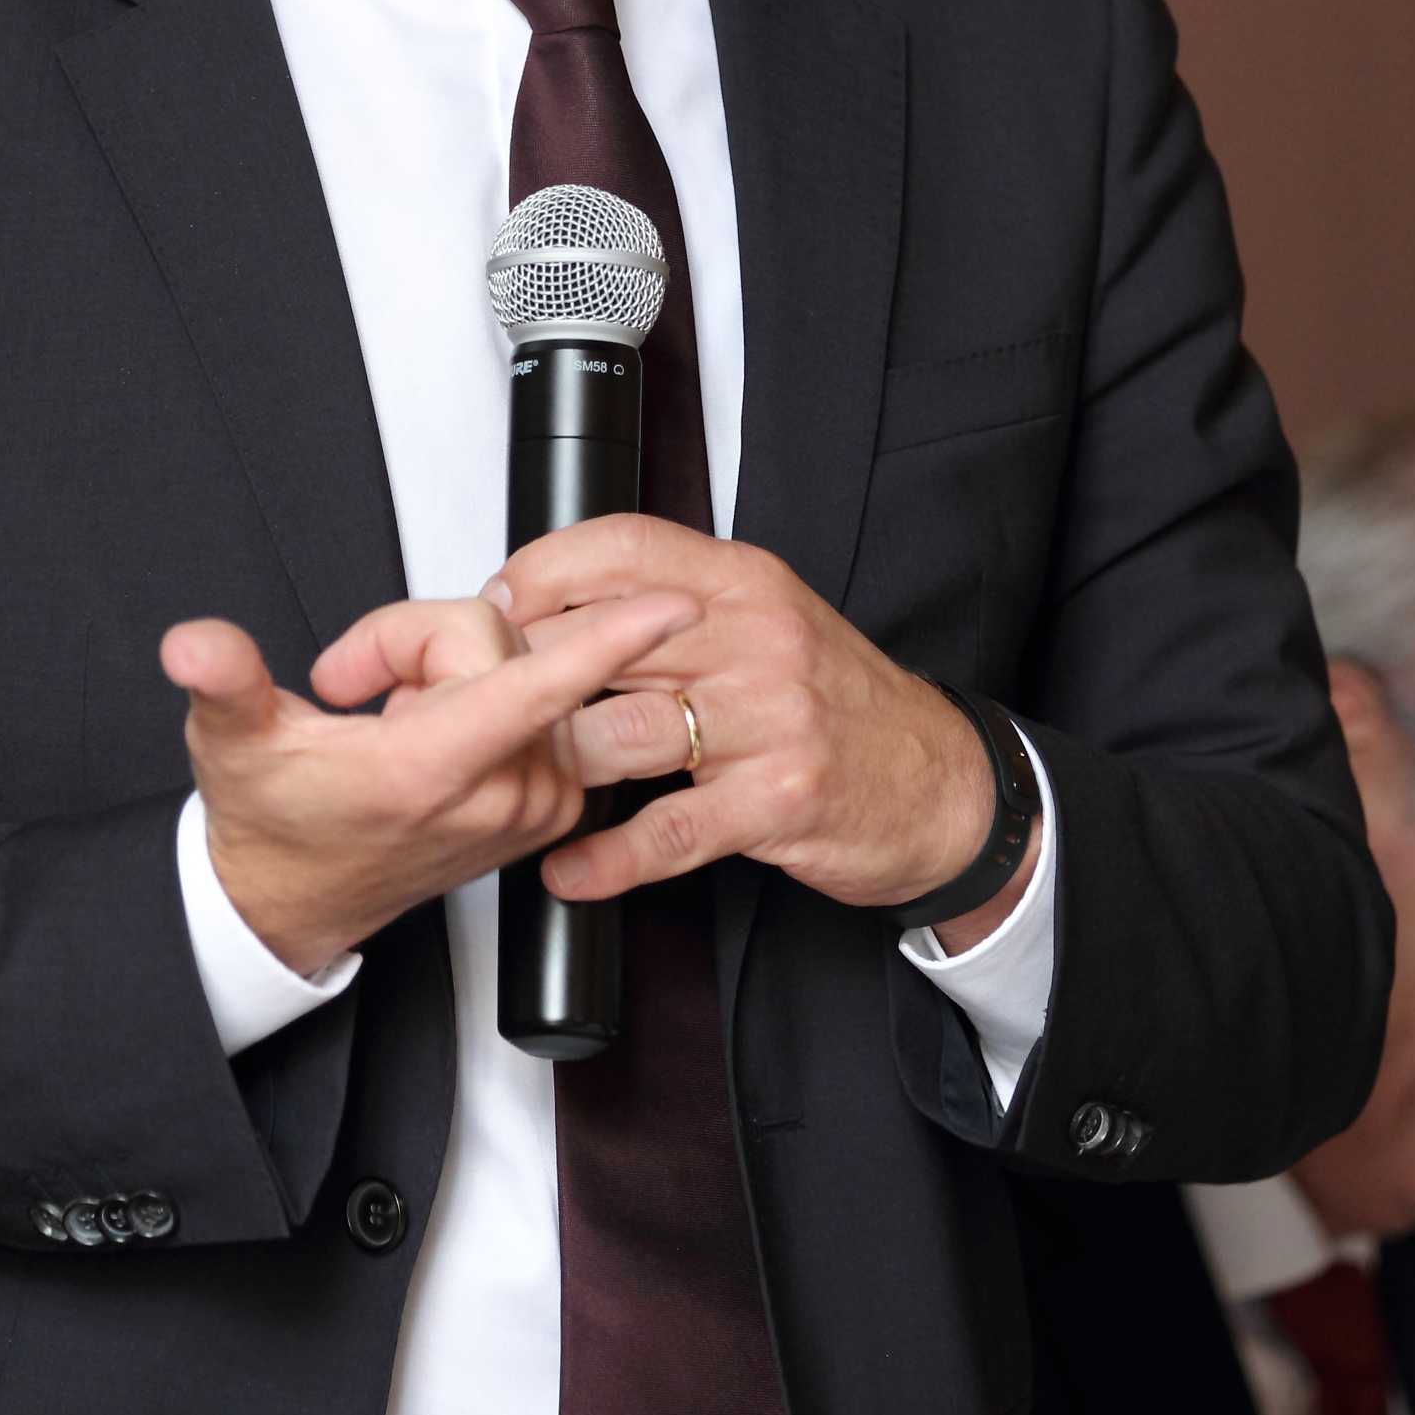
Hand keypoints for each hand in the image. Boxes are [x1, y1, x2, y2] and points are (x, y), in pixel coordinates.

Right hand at [160, 586, 698, 973]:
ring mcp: (534, 802)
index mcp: (434, 771)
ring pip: (519, 659)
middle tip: (357, 687)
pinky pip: (541, 695)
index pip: (535, 687)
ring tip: (397, 721)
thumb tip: (192, 645)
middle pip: (495, 638)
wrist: (297, 902)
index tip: (674, 603)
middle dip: (417, 639)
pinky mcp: (552, 802)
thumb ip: (224, 683)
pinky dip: (486, 693)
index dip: (607, 639)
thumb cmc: (275, 822)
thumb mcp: (232, 743)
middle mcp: (503, 793)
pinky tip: (436, 730)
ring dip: (452, 668)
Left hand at [493, 516, 1038, 948]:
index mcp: (745, 582)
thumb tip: (559, 604)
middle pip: (606, 639)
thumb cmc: (834, 704)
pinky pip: (669, 830)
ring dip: (555, 762)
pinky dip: (606, 857)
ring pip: (624, 731)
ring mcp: (769, 721)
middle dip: (526, 674)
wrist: (937, 782)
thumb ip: (674, 608)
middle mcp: (756, 639)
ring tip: (511, 780)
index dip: (544, 570)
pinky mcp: (777, 801)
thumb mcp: (766, 621)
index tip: (496, 606)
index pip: (625, 545)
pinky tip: (568, 868)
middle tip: (476, 702)